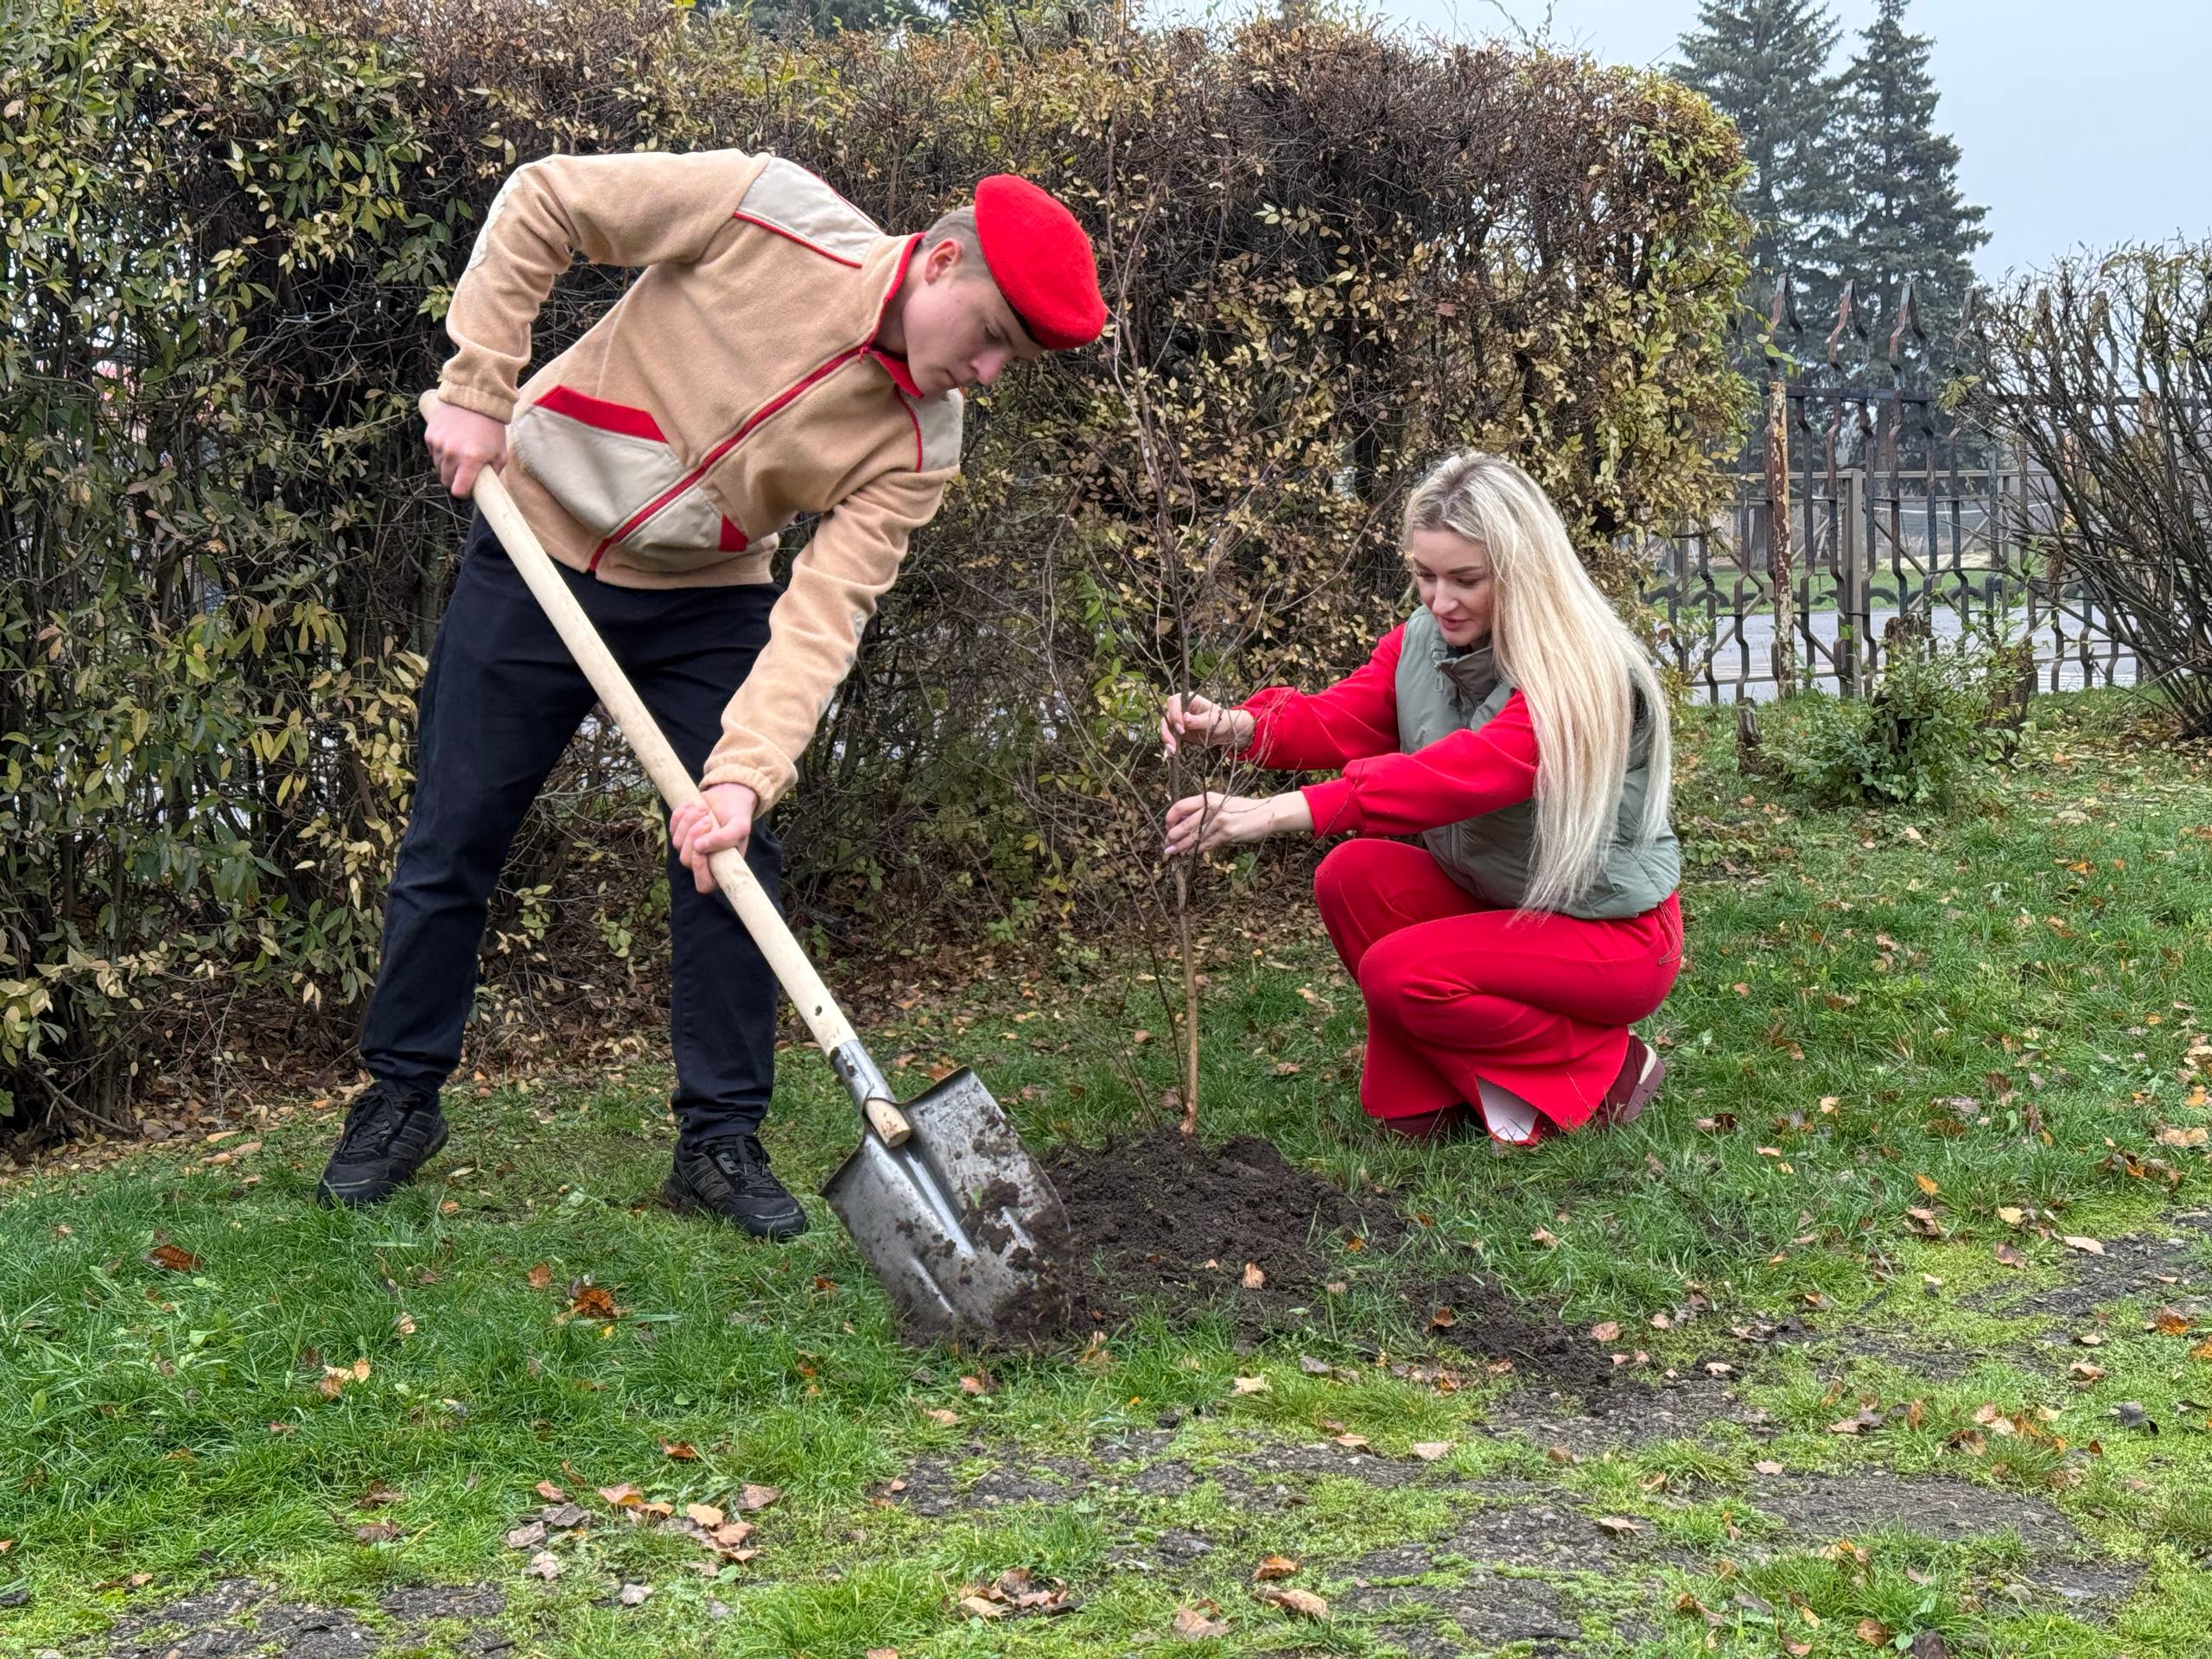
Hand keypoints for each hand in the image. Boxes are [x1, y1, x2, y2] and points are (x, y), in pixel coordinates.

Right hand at [424, 400, 508, 497]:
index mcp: (471, 459)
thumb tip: (484, 489)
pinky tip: (452, 442)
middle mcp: (452, 453)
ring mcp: (438, 444)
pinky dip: (441, 453)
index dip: (463, 493)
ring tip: (460, 453)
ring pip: (439, 468)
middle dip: (455, 480)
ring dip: (448, 467)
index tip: (468, 489)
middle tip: (465, 472)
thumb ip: (492, 474)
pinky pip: (433, 454)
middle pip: (446, 481)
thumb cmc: (491, 428)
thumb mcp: (500, 453)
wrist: (474, 398)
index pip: (458, 490)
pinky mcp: (429, 436)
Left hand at [670, 783, 758, 894]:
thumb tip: (699, 847)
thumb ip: (726, 839)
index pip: (703, 884)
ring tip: (704, 808)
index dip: (699, 870)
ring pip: (678, 843)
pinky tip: (693, 804)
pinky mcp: (680, 834)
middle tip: (708, 819)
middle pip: (687, 860)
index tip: (701, 849)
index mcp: (721, 867)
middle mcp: (703, 862)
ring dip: (689, 822)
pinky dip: (681, 814)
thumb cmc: (737, 816)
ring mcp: (689, 849)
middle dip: (694, 837)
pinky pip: (672, 828)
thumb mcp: (740, 827)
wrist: (729, 797)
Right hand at [1159, 692, 1253, 756]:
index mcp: (1189, 700)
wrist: (1224, 731)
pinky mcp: (1178, 731)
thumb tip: (1185, 718)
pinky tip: (1169, 755)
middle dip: (1167, 731)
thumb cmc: (1220, 720)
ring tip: (1172, 751)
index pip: (1174, 702)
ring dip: (1167, 739)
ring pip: (1166, 728)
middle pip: (1167, 716)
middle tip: (1173, 744)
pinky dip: (1169, 746)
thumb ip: (1198, 720)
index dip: (1174, 714)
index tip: (1181, 728)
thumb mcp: (1212, 720)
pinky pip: (1170, 737)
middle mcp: (1180, 708)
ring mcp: (1178, 720)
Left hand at [1164, 791, 1310, 855]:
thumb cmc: (1242, 809)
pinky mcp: (1227, 834)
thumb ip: (1203, 810)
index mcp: (1207, 798)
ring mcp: (1219, 821)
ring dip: (1180, 847)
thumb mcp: (1221, 802)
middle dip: (1171, 836)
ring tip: (1171, 852)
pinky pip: (1206, 845)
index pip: (1180, 807)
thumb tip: (1183, 823)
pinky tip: (1188, 854)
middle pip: (1183, 825)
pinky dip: (1195, 850)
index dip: (1169, 819)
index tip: (1167, 827)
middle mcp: (1211, 807)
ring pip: (1193, 838)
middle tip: (1167, 844)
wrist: (1265, 814)